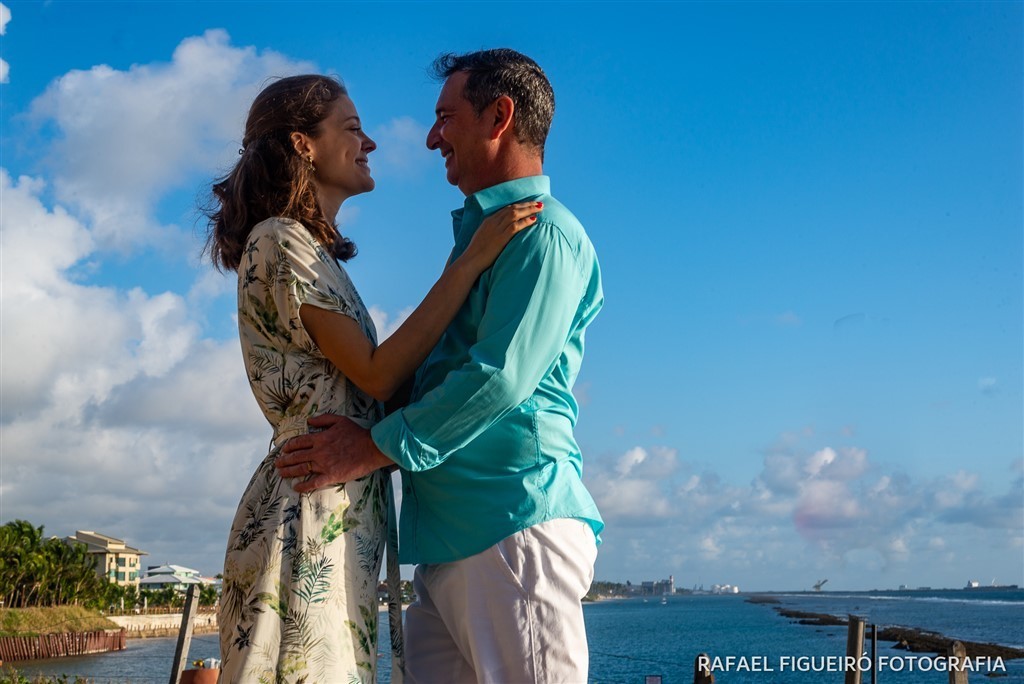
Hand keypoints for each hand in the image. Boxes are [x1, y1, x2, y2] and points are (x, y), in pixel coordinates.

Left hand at [276, 414, 393, 492]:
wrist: (371, 448)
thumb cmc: (357, 434)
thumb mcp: (340, 420)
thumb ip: (323, 419)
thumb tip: (309, 421)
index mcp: (320, 438)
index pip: (299, 442)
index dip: (289, 446)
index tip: (283, 449)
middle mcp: (319, 452)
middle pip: (296, 456)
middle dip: (284, 460)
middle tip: (277, 463)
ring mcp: (324, 465)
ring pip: (301, 469)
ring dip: (289, 472)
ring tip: (281, 473)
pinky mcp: (331, 476)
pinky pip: (314, 483)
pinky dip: (303, 486)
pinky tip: (296, 487)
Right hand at [459, 201, 541, 272]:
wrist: (471, 260)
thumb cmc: (476, 252)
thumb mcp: (483, 237)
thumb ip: (492, 231)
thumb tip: (501, 231)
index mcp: (489, 220)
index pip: (506, 208)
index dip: (519, 205)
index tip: (529, 204)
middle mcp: (493, 221)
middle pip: (513, 208)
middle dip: (527, 204)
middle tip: (539, 203)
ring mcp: (497, 229)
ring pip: (515, 214)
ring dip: (529, 209)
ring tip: (540, 208)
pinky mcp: (501, 237)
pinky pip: (515, 226)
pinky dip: (525, 221)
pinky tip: (534, 219)